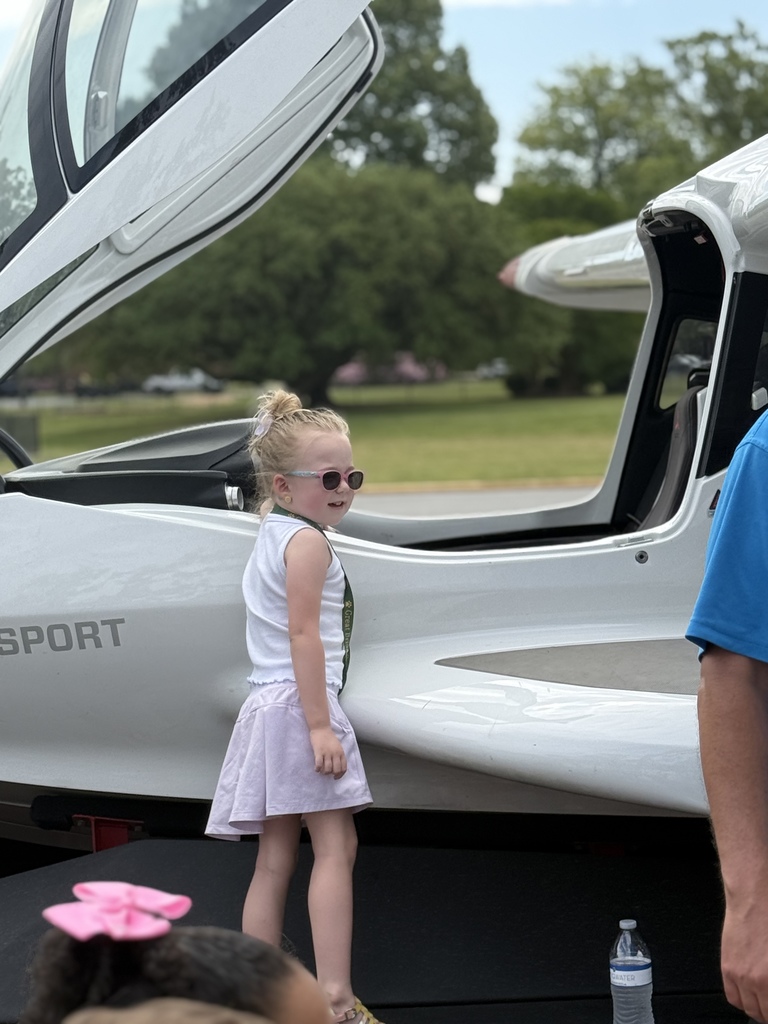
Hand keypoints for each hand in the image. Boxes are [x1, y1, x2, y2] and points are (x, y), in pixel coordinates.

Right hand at [309, 727, 346, 778]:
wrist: (321, 728)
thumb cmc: (329, 737)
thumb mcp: (338, 746)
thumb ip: (339, 755)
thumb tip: (337, 767)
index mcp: (341, 752)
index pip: (344, 768)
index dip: (340, 775)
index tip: (335, 777)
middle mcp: (335, 753)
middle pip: (336, 770)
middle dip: (332, 774)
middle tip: (328, 773)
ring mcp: (327, 753)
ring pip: (327, 769)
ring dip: (324, 772)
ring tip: (321, 770)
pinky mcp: (318, 752)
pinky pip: (318, 765)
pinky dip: (317, 769)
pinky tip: (316, 768)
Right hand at [721, 893, 767, 1021]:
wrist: (755, 898)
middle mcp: (761, 982)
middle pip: (766, 1013)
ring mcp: (743, 977)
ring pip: (750, 1010)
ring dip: (759, 1009)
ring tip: (764, 1002)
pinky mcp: (728, 968)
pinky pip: (733, 997)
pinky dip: (742, 1001)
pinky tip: (749, 994)